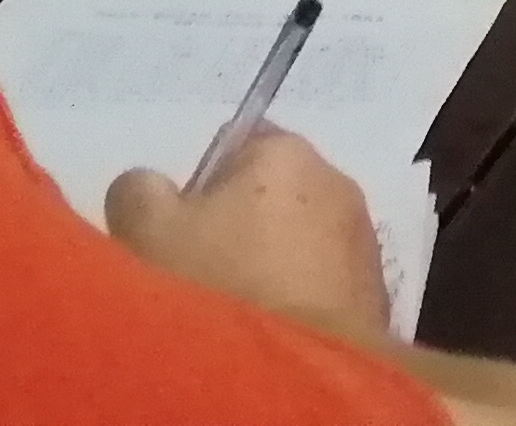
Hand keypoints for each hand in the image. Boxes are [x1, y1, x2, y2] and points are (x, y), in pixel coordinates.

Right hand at [105, 127, 391, 341]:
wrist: (296, 369)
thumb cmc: (220, 283)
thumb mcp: (148, 229)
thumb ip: (140, 191)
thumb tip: (151, 187)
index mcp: (286, 151)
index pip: (239, 146)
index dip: (204, 187)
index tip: (185, 232)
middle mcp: (336, 182)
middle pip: (272, 195)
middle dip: (241, 227)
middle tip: (205, 272)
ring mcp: (362, 240)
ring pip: (302, 241)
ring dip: (274, 264)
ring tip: (243, 306)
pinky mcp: (376, 292)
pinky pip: (324, 285)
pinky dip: (301, 300)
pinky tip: (277, 326)